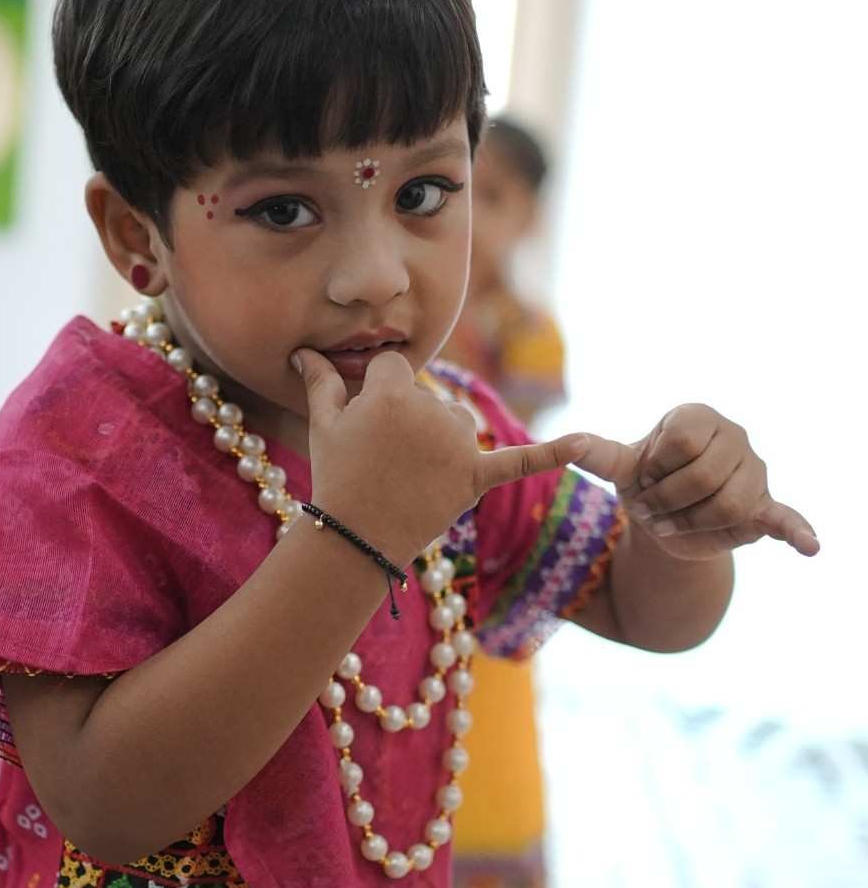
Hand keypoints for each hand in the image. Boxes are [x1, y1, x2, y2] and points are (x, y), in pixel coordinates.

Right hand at [293, 348, 585, 564]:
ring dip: (439, 441)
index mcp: (393, 390)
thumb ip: (321, 381)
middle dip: (407, 423)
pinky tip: (585, 444)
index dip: (377, 394)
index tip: (364, 423)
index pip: (393, 369)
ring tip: (408, 475)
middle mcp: (431, 409)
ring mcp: (456, 443)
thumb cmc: (334, 475)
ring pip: (456, 423)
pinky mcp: (474, 476)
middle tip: (380, 460)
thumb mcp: (323, 424)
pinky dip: (553, 454)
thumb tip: (303, 350)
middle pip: (427, 397)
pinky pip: (517, 461)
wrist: (355, 536)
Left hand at [572, 403, 818, 560]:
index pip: (677, 444)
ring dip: (692, 522)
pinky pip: (783, 517)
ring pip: (727, 504)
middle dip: (667, 501)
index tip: (644, 478)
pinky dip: (796, 532)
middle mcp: (733, 435)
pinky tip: (809, 546)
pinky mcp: (764, 505)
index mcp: (697, 417)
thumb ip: (597, 454)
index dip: (652, 471)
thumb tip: (566, 444)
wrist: (668, 520)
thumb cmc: (646, 482)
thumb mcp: (620, 469)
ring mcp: (754, 470)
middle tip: (654, 511)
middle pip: (702, 476)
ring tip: (676, 523)